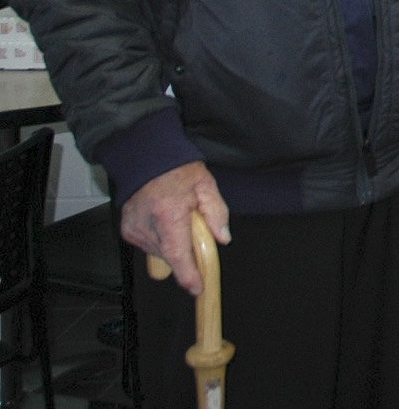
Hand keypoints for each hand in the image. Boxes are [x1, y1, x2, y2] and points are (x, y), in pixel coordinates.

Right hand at [119, 162, 230, 295]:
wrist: (147, 159)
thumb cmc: (177, 170)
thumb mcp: (206, 186)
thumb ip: (217, 214)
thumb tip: (223, 238)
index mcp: (169, 215)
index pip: (178, 256)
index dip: (188, 276)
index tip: (197, 288)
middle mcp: (148, 226)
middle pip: (171, 257)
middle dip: (187, 251)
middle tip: (194, 229)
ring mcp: (134, 230)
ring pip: (160, 253)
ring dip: (173, 244)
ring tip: (177, 219)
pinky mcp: (127, 231)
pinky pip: (149, 245)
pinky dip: (161, 239)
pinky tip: (164, 220)